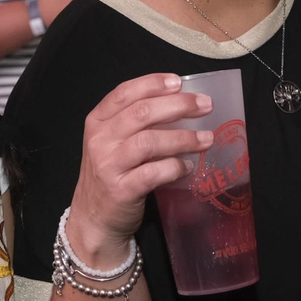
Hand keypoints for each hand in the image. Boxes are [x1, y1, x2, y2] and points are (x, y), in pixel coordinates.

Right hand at [66, 73, 213, 265]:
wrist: (93, 218)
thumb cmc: (111, 174)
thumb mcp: (112, 142)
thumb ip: (135, 123)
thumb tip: (181, 103)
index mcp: (97, 121)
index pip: (124, 93)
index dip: (153, 83)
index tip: (179, 81)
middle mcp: (100, 140)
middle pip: (141, 113)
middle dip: (178, 105)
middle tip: (205, 105)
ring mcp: (108, 165)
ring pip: (148, 141)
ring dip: (183, 138)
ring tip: (206, 138)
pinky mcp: (120, 190)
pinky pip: (152, 173)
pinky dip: (174, 167)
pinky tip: (188, 166)